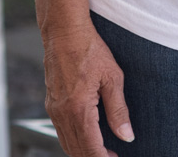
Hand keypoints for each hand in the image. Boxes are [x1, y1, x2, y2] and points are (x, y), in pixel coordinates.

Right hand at [43, 23, 132, 155]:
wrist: (64, 32)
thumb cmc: (90, 50)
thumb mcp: (113, 78)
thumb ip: (119, 110)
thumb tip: (126, 136)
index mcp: (79, 109)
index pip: (91, 148)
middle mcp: (62, 113)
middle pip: (76, 150)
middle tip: (112, 156)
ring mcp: (54, 109)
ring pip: (66, 143)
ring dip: (83, 151)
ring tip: (102, 150)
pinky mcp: (51, 103)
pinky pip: (61, 130)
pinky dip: (73, 140)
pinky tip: (87, 135)